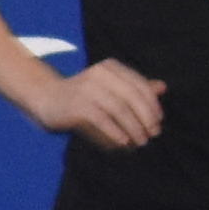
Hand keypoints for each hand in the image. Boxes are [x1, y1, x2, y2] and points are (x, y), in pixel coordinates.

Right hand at [45, 57, 165, 150]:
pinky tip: (123, 142)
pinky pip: (102, 120)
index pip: (139, 86)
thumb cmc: (83, 95)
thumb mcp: (110, 88)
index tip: (158, 122)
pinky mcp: (76, 105)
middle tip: (153, 134)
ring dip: (134, 128)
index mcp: (110, 67)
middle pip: (132, 97)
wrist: (46, 98)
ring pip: (119, 109)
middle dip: (146, 118)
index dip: (152, 105)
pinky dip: (115, 131)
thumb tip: (162, 87)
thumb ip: (135, 88)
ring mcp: (86, 88)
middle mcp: (99, 74)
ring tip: (141, 141)